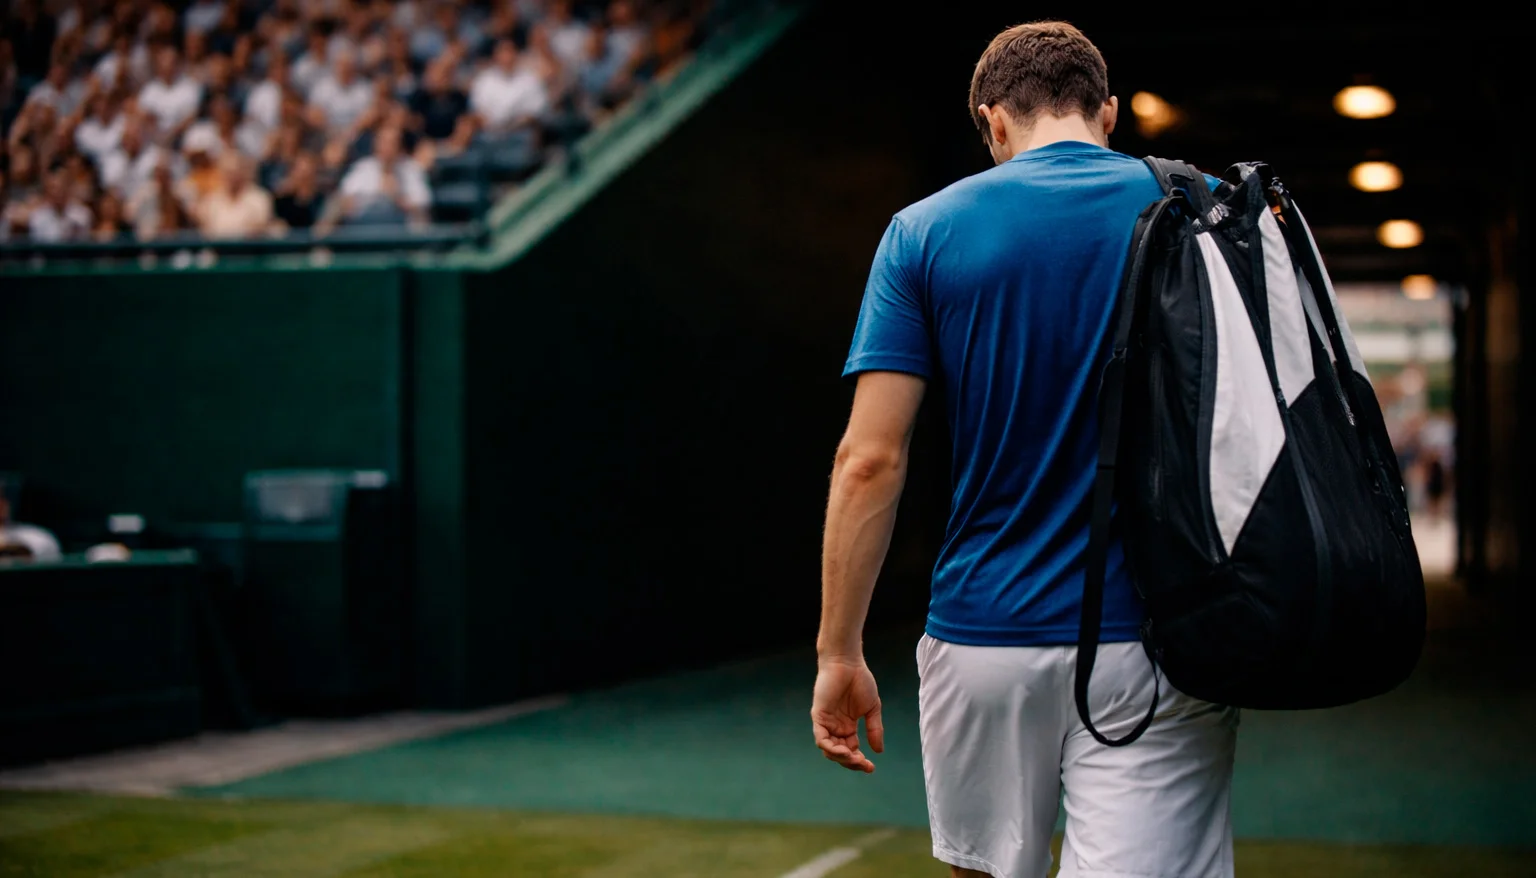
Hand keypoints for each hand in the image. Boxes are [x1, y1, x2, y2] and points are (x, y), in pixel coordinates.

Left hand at [811, 656, 883, 772]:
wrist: (848, 663)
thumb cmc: (860, 681)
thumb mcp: (872, 709)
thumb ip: (874, 729)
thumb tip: (879, 751)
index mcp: (847, 727)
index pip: (851, 750)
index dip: (859, 761)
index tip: (871, 768)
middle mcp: (836, 728)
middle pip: (840, 754)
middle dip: (852, 763)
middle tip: (864, 766)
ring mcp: (826, 723)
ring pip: (829, 750)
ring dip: (842, 758)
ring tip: (855, 759)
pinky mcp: (819, 717)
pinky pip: (821, 738)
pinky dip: (831, 748)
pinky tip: (844, 750)